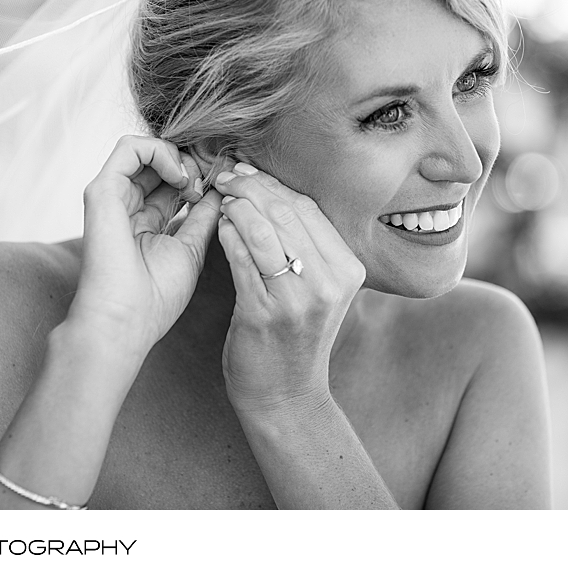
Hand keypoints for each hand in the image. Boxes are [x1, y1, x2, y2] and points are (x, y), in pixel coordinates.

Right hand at [69, 135, 221, 354]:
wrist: (126, 320)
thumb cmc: (155, 296)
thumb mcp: (190, 248)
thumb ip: (202, 217)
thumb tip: (219, 191)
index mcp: (145, 220)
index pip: (171, 182)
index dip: (198, 176)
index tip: (221, 189)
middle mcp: (126, 205)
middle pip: (158, 162)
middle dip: (190, 163)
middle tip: (210, 182)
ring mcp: (112, 196)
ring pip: (143, 149)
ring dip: (176, 156)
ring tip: (194, 182)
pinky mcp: (102, 190)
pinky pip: (129, 148)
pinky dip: (160, 151)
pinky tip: (180, 177)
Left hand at [214, 163, 365, 414]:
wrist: (286, 397)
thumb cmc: (295, 337)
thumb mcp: (318, 288)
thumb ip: (304, 245)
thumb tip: (269, 192)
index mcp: (348, 269)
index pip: (308, 208)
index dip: (274, 183)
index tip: (248, 170)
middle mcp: (329, 282)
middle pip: (286, 213)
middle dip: (251, 186)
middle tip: (226, 174)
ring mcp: (298, 299)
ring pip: (263, 231)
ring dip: (237, 205)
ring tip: (220, 195)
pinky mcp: (264, 314)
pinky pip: (242, 259)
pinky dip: (228, 235)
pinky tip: (218, 224)